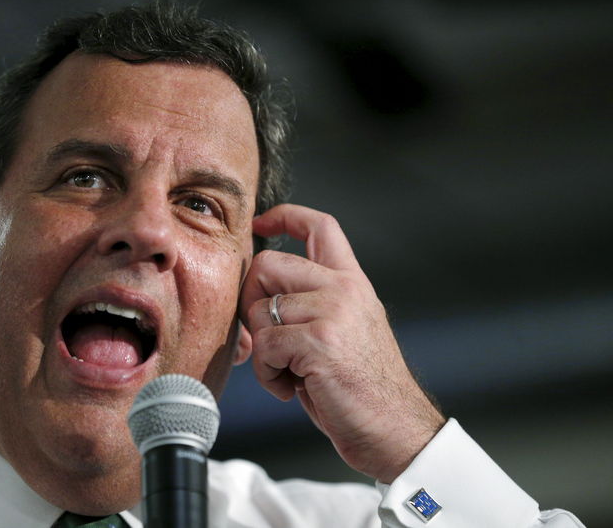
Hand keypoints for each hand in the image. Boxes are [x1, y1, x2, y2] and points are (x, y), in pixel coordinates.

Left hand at [240, 204, 444, 482]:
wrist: (395, 430)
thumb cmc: (362, 388)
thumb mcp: (346, 329)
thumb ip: (313, 302)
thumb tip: (260, 294)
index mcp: (352, 282)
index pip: (320, 226)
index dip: (284, 216)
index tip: (261, 223)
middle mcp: (344, 289)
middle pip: (267, 263)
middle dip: (250, 301)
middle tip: (266, 337)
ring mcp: (333, 312)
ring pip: (259, 310)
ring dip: (262, 350)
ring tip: (288, 373)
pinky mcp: (320, 341)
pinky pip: (264, 346)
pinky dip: (267, 374)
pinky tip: (291, 388)